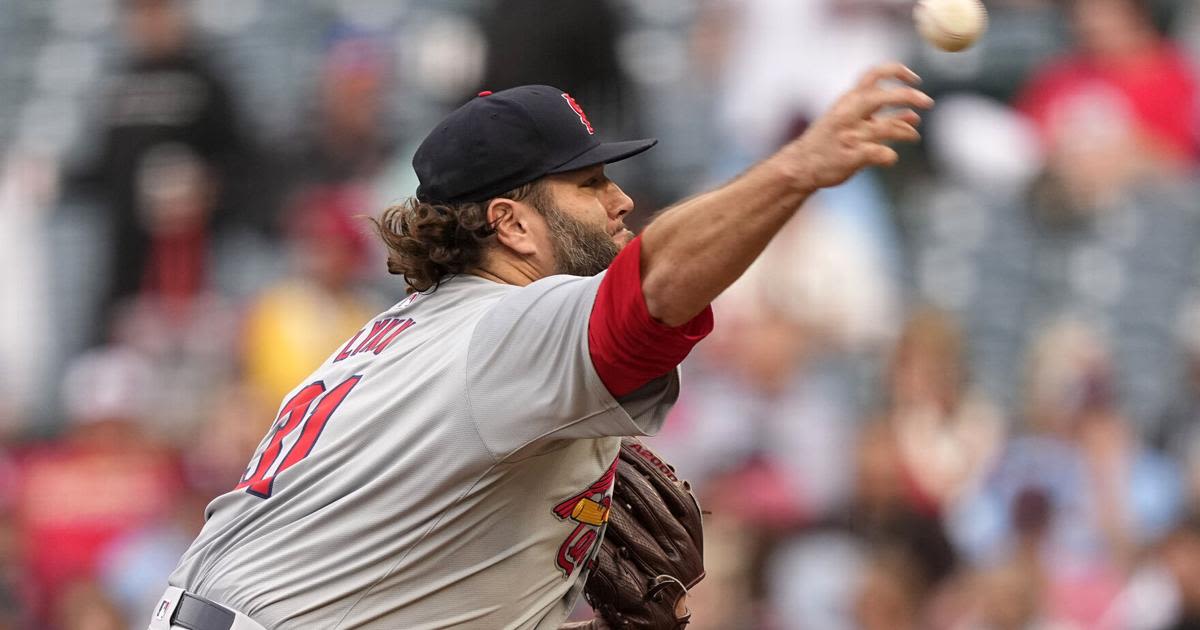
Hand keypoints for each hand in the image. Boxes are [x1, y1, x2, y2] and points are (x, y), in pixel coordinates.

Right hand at [782, 62, 933, 191]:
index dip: (897, 71)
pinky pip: (881, 154)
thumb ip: (880, 116)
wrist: (799, 166)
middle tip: (928, 102)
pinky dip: (890, 156)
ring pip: (888, 127)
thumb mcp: (849, 120)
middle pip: (883, 96)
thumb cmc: (828, 142)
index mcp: (847, 101)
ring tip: (913, 135)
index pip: (874, 75)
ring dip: (906, 131)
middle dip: (910, 96)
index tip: (915, 79)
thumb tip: (914, 114)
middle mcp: (848, 115)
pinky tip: (889, 158)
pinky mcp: (851, 156)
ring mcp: (850, 136)